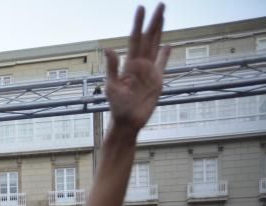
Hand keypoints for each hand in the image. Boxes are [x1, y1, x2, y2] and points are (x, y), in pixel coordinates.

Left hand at [103, 4, 169, 132]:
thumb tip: (108, 48)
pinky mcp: (157, 80)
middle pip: (149, 38)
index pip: (135, 38)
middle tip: (161, 5)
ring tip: (162, 17)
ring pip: (156, 46)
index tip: (141, 8)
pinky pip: (163, 64)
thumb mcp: (112, 87)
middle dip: (154, 21)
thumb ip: (112, 67)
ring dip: (160, 32)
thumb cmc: (117, 107)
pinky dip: (166, 54)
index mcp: (129, 64)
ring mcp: (149, 71)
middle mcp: (140, 64)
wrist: (128, 122)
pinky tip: (168, 44)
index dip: (138, 23)